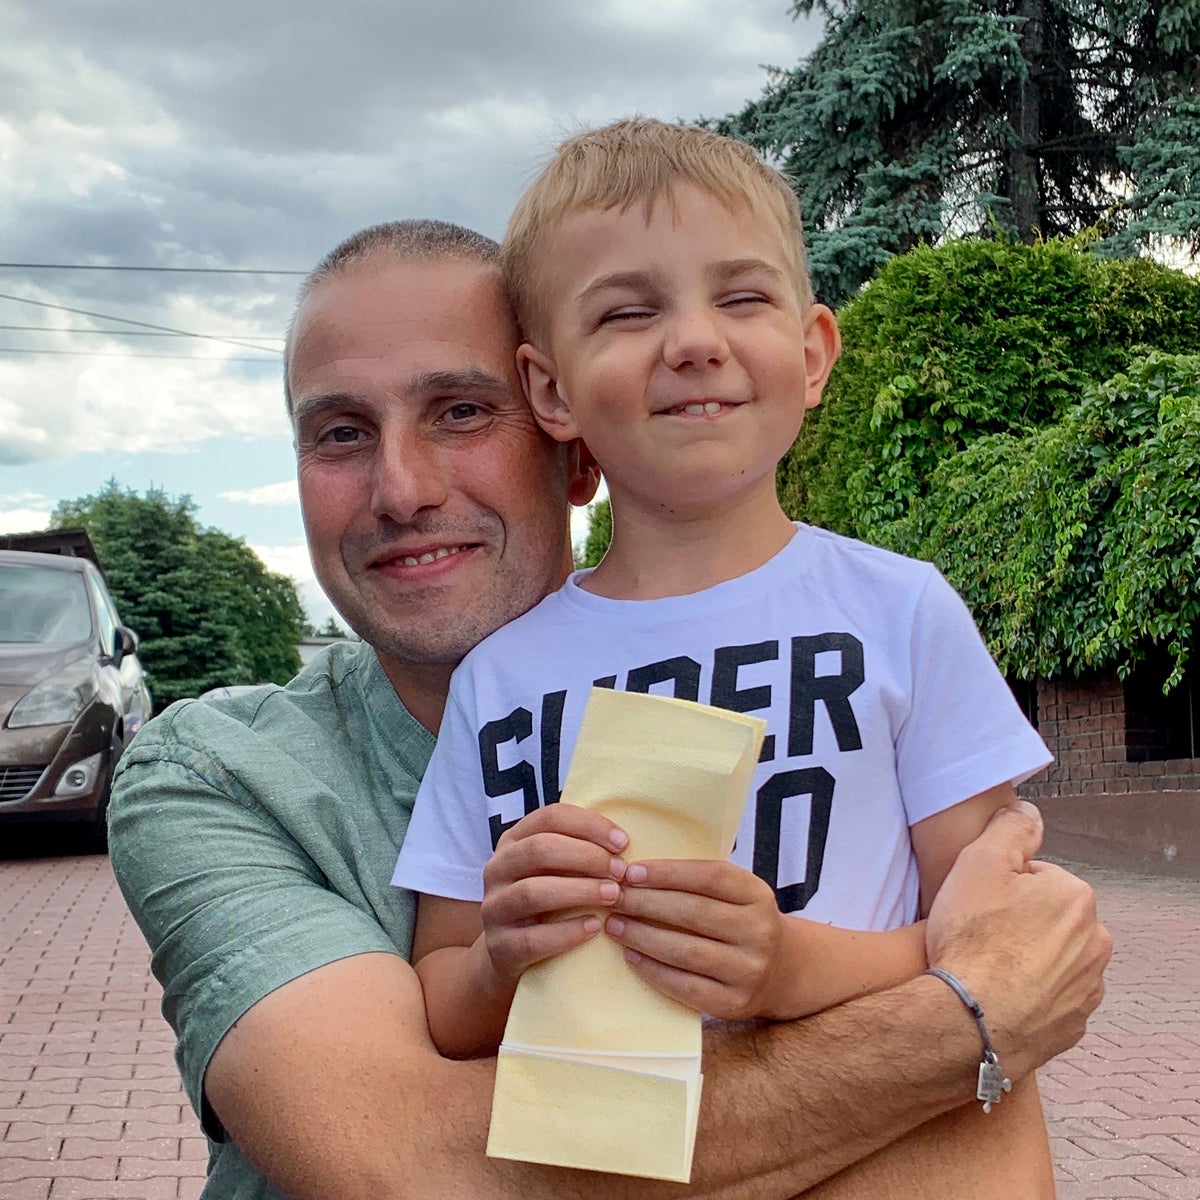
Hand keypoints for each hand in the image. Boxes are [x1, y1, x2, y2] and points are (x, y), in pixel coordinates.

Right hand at [480, 803, 628, 983]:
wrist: (510, 955)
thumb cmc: (545, 903)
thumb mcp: (553, 870)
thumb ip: (576, 850)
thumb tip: (623, 841)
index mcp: (512, 841)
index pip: (549, 817)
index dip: (588, 825)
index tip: (623, 842)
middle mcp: (497, 869)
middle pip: (539, 849)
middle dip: (586, 856)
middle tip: (620, 871)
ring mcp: (493, 909)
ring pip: (533, 892)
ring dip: (579, 891)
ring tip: (613, 895)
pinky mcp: (500, 947)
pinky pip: (533, 939)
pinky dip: (567, 932)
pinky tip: (594, 927)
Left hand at [605, 858, 790, 1019]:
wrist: (782, 971)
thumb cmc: (742, 922)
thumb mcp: (737, 894)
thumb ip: (699, 882)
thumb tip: (638, 873)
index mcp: (758, 895)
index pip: (710, 877)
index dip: (668, 873)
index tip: (632, 872)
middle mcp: (758, 932)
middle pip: (693, 912)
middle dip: (646, 903)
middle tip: (614, 897)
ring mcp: (748, 970)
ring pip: (686, 950)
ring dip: (642, 936)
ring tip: (615, 925)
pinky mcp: (733, 1003)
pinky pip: (684, 985)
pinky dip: (652, 969)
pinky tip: (631, 955)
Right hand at [926, 800, 1111, 1079]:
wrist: (971, 1021)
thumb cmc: (973, 938)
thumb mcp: (980, 861)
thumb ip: (1010, 828)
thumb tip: (1029, 811)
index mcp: (1076, 897)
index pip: (1036, 878)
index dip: (1000, 888)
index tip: (979, 905)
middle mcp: (1095, 942)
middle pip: (1047, 918)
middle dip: (1019, 922)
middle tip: (980, 935)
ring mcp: (1087, 988)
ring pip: (1051, 958)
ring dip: (1025, 959)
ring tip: (986, 969)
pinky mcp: (1073, 1025)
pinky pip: (1049, 998)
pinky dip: (1028, 995)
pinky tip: (999, 995)